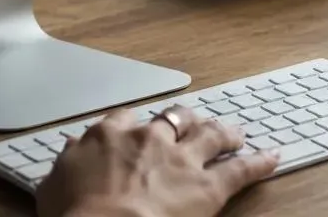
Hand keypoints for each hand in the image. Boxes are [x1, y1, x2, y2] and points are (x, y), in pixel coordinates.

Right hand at [36, 107, 277, 216]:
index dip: (136, 125)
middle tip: (194, 121)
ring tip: (236, 131)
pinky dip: (258, 163)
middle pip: (172, 119)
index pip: (126, 119)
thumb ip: (69, 161)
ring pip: (209, 135)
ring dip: (224, 131)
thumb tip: (73, 147)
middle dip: (185, 119)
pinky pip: (238, 170)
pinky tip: (272, 157)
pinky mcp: (207, 188)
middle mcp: (148, 138)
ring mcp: (179, 160)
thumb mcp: (55, 183)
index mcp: (109, 134)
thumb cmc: (75, 215)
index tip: (139, 129)